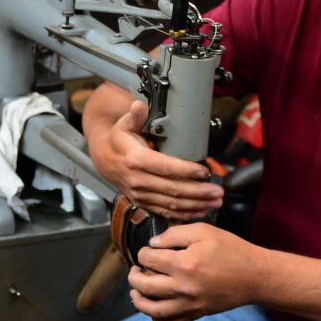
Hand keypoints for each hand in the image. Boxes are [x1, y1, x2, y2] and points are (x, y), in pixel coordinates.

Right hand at [88, 100, 223, 219]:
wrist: (103, 158)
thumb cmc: (118, 139)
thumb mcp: (124, 124)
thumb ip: (135, 116)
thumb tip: (139, 106)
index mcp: (135, 159)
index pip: (165, 167)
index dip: (186, 171)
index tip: (205, 171)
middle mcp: (137, 180)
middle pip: (172, 189)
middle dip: (198, 192)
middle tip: (217, 191)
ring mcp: (139, 194)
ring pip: (171, 203)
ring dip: (196, 205)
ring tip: (215, 202)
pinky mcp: (142, 202)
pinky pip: (165, 211)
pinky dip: (184, 214)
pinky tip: (200, 211)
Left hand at [127, 222, 263, 320]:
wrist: (255, 276)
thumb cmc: (231, 250)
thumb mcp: (204, 231)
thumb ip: (174, 234)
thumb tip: (153, 244)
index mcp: (184, 264)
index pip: (148, 259)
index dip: (144, 252)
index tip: (150, 250)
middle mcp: (183, 288)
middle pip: (143, 285)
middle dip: (133, 275)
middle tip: (136, 269)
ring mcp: (189, 304)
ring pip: (152, 309)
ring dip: (138, 300)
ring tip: (136, 290)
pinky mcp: (196, 314)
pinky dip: (156, 318)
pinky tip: (154, 307)